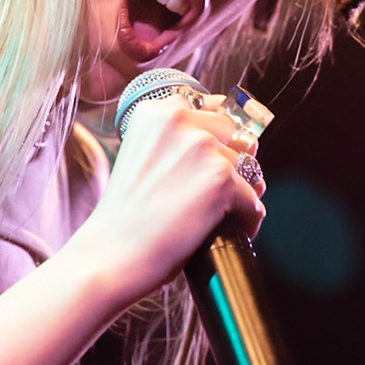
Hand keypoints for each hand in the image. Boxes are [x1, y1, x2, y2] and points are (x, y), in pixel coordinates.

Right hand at [71, 91, 265, 306]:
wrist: (111, 256)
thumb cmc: (125, 217)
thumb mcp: (142, 158)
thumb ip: (176, 142)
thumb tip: (234, 144)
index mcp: (156, 112)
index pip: (213, 108)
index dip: (221, 134)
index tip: (223, 151)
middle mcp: (179, 120)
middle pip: (237, 135)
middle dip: (235, 162)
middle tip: (218, 192)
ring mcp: (202, 148)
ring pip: (248, 168)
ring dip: (241, 192)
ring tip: (220, 216)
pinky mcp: (221, 179)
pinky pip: (253, 201)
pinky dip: (246, 220)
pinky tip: (230, 232)